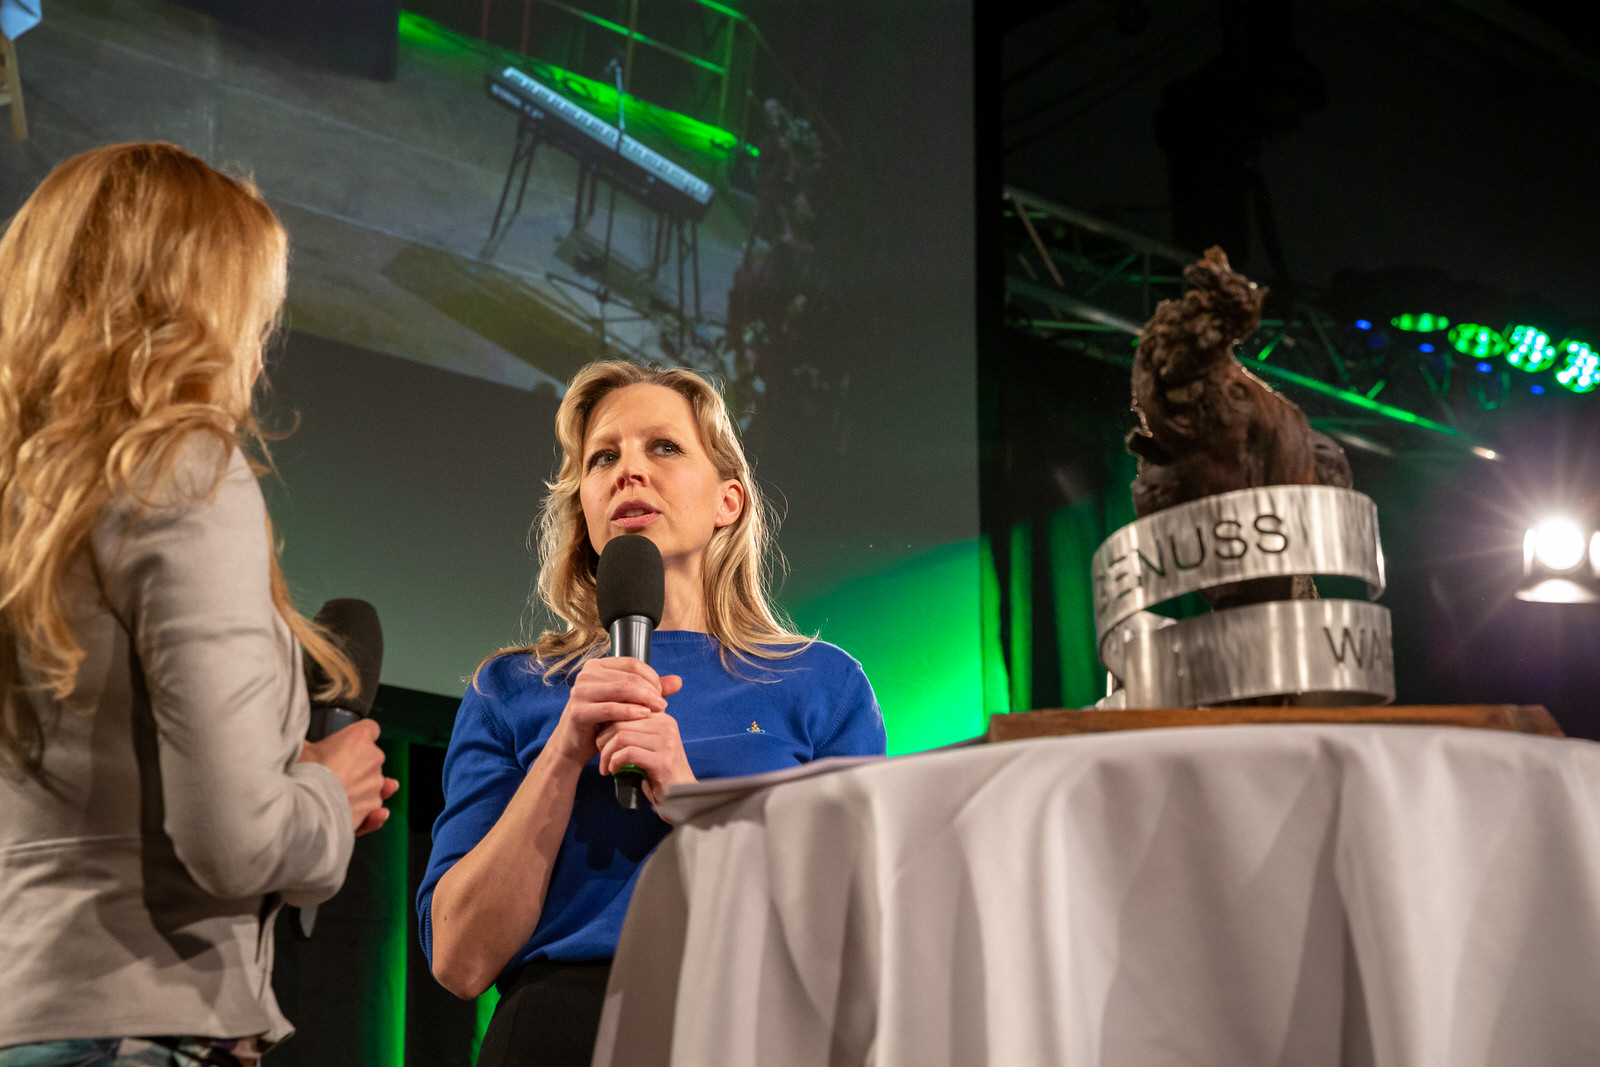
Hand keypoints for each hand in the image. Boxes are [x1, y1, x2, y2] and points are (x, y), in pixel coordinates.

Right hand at [298, 718, 396, 832]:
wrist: (308, 808)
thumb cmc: (304, 776)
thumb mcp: (301, 749)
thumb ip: (310, 744)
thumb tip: (299, 744)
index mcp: (359, 738)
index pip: (370, 729)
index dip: (359, 736)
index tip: (349, 743)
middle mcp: (373, 758)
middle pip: (371, 757)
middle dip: (357, 764)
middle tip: (335, 772)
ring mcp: (376, 783)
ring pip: (373, 782)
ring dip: (360, 787)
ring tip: (337, 793)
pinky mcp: (374, 804)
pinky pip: (373, 804)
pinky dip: (365, 807)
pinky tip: (349, 807)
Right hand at [549, 657, 682, 766]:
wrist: (575, 744)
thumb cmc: (602, 720)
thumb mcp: (627, 702)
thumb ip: (650, 690)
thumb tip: (678, 681)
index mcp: (597, 666)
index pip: (632, 663)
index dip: (652, 676)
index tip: (662, 692)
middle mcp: (586, 674)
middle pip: (629, 676)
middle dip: (651, 690)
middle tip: (663, 704)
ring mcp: (580, 692)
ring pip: (622, 689)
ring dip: (644, 699)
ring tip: (658, 710)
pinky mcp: (578, 711)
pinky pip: (611, 708)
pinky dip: (630, 712)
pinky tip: (644, 716)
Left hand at [596, 709, 696, 812]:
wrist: (680, 796)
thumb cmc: (659, 773)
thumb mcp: (647, 746)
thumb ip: (633, 732)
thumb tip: (602, 723)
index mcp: (662, 719)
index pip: (625, 711)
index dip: (606, 727)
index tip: (601, 744)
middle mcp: (667, 725)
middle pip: (620, 723)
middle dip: (603, 741)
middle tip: (601, 757)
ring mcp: (666, 742)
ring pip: (621, 737)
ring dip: (606, 754)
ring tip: (606, 766)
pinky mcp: (663, 760)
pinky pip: (628, 753)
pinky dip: (615, 762)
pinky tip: (614, 770)